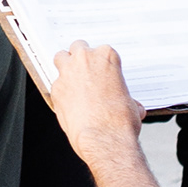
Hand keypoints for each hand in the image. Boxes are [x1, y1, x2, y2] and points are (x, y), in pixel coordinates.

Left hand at [49, 42, 143, 161]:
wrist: (104, 138)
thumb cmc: (120, 122)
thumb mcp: (132, 104)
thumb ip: (126, 97)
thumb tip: (132, 106)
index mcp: (106, 57)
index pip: (101, 50)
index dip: (100, 63)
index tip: (101, 73)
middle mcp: (85, 60)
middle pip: (78, 48)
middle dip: (80, 59)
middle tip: (85, 73)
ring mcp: (68, 72)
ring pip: (60, 58)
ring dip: (65, 66)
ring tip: (72, 80)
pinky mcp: (55, 88)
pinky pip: (55, 84)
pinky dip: (61, 90)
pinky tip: (68, 102)